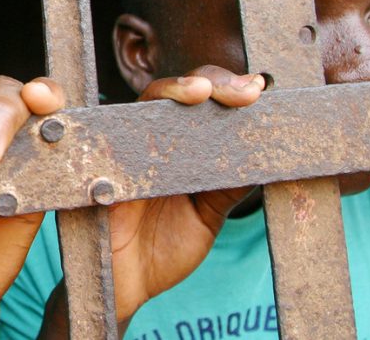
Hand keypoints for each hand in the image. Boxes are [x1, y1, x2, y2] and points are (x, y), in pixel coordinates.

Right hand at [40, 65, 265, 334]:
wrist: (125, 287)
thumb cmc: (160, 252)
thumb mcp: (206, 216)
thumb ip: (227, 186)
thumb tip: (265, 155)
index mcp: (177, 151)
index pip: (201, 107)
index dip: (228, 92)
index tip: (258, 90)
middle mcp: (150, 142)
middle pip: (177, 93)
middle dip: (212, 82)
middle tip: (245, 91)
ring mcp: (126, 150)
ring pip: (147, 102)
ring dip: (176, 89)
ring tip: (205, 91)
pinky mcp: (104, 166)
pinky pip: (119, 134)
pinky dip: (143, 119)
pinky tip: (171, 114)